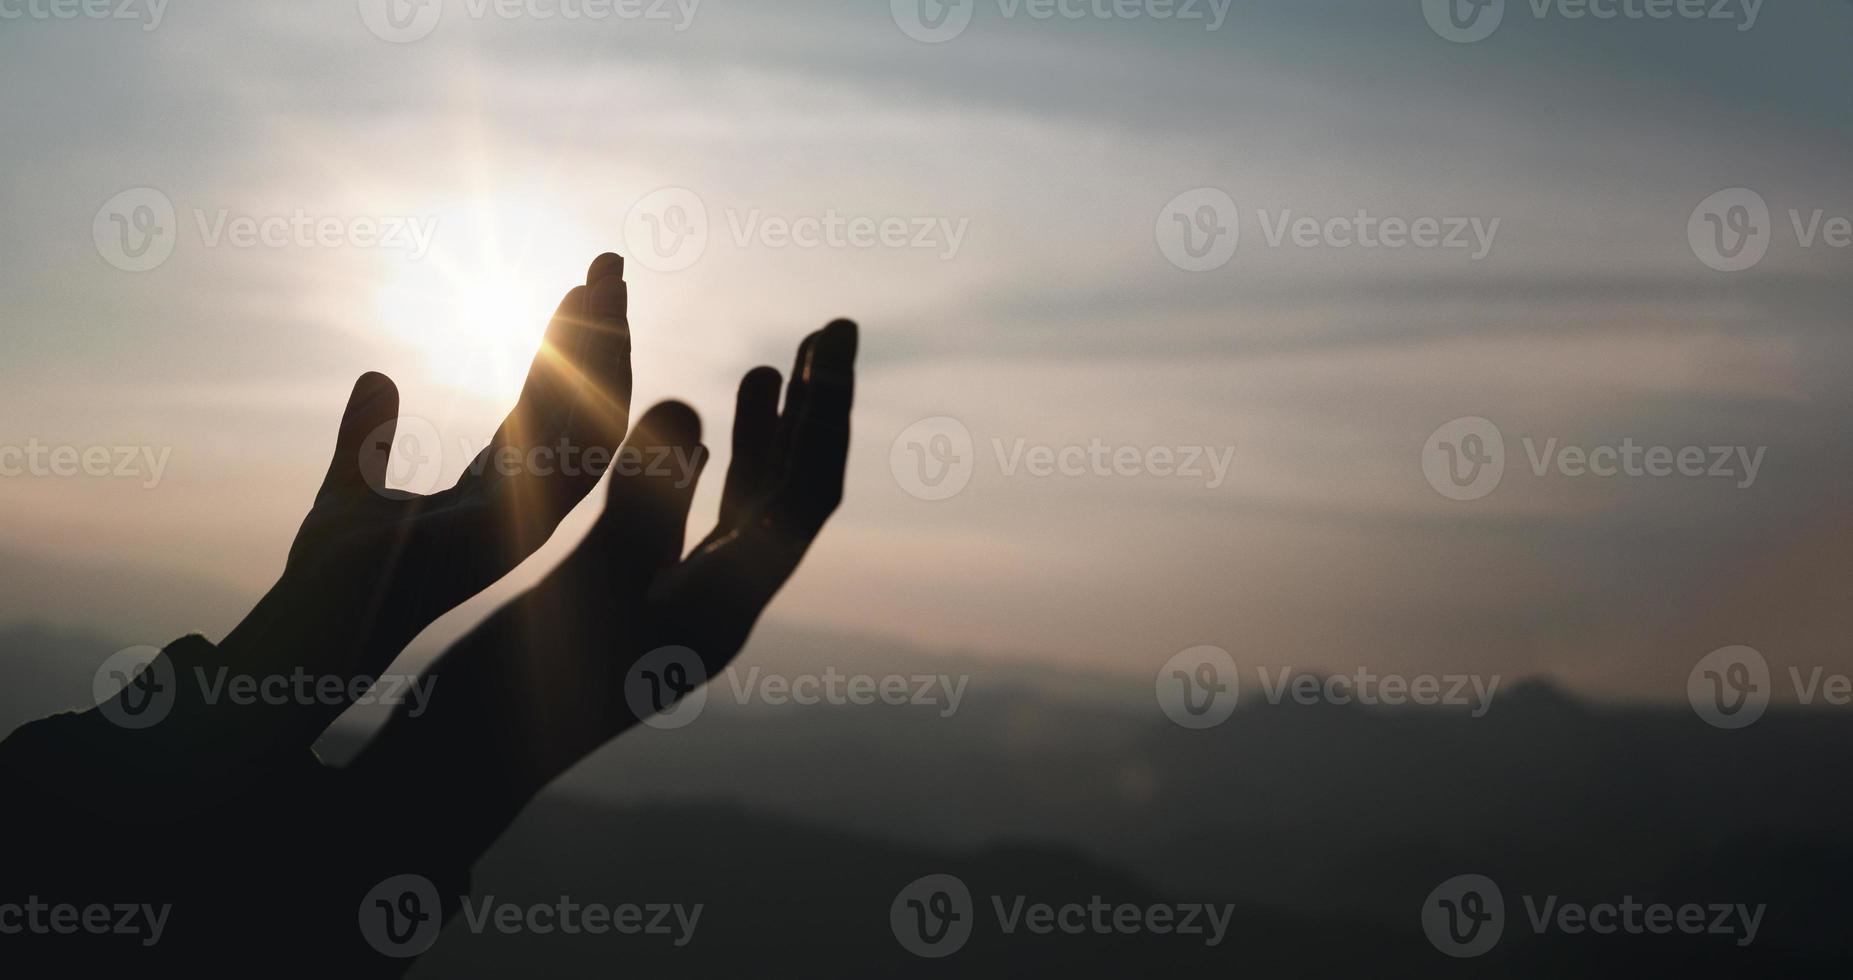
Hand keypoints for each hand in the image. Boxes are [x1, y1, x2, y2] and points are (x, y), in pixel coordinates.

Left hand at [208, 253, 633, 751]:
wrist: (323, 615)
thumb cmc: (336, 573)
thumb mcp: (351, 482)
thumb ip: (366, 435)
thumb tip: (376, 376)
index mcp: (498, 491)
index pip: (548, 405)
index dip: (566, 348)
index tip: (578, 287)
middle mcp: (528, 501)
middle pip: (584, 403)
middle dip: (604, 336)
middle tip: (611, 265)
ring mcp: (533, 513)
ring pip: (595, 418)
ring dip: (609, 350)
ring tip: (610, 281)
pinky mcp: (526, 520)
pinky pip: (580, 448)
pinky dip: (597, 391)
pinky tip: (605, 337)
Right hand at [351, 319, 858, 857]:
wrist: (459, 766)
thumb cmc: (513, 693)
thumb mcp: (580, 584)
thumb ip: (638, 499)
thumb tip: (688, 403)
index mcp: (721, 613)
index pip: (804, 498)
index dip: (824, 412)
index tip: (832, 334)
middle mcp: (716, 611)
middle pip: (792, 496)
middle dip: (814, 410)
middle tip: (834, 329)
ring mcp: (678, 609)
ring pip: (743, 510)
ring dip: (765, 435)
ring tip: (772, 365)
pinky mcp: (636, 608)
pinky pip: (692, 528)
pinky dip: (701, 472)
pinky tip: (702, 431)